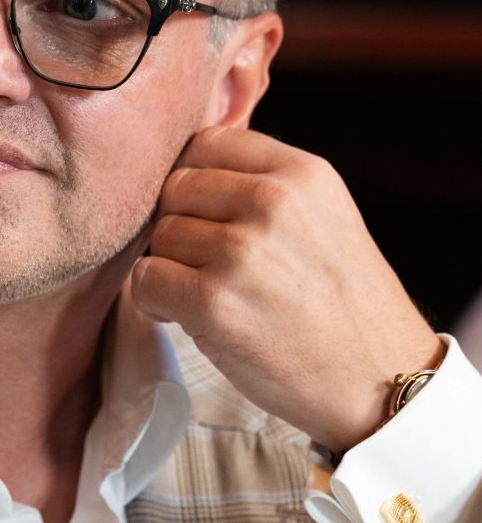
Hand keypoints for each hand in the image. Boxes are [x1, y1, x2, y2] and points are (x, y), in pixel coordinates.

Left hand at [131, 126, 443, 451]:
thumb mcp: (324, 215)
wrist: (378, 379)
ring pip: (159, 236)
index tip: (205, 214)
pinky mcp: (212, 303)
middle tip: (206, 262)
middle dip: (180, 224)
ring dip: (170, 266)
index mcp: (301, 173)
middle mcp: (272, 203)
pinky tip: (185, 315)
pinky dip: (155, 301)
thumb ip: (267, 183)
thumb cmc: (343, 304)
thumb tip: (188, 166)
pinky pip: (146, 280)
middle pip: (175, 188)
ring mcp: (240, 252)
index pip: (206, 142)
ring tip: (210, 292)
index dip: (193, 179)